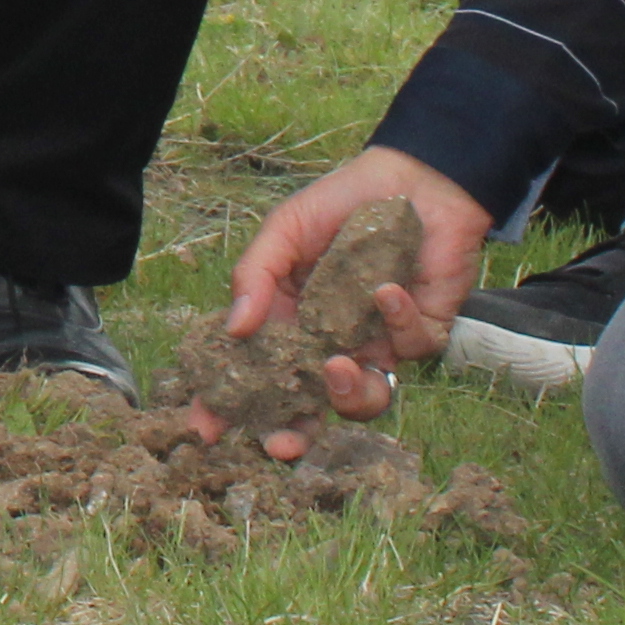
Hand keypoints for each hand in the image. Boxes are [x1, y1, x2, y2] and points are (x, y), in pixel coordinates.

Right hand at [211, 151, 490, 442]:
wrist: (414, 180)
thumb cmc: (342, 201)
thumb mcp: (285, 229)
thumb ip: (256, 275)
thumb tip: (232, 328)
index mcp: (290, 319)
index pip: (256, 370)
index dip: (228, 402)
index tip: (205, 427)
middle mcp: (330, 340)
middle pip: (308, 405)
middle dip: (292, 432)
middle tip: (280, 444)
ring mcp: (375, 343)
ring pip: (362, 399)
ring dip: (348, 394)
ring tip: (337, 366)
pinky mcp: (419, 334)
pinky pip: (408, 351)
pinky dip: (395, 320)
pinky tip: (386, 288)